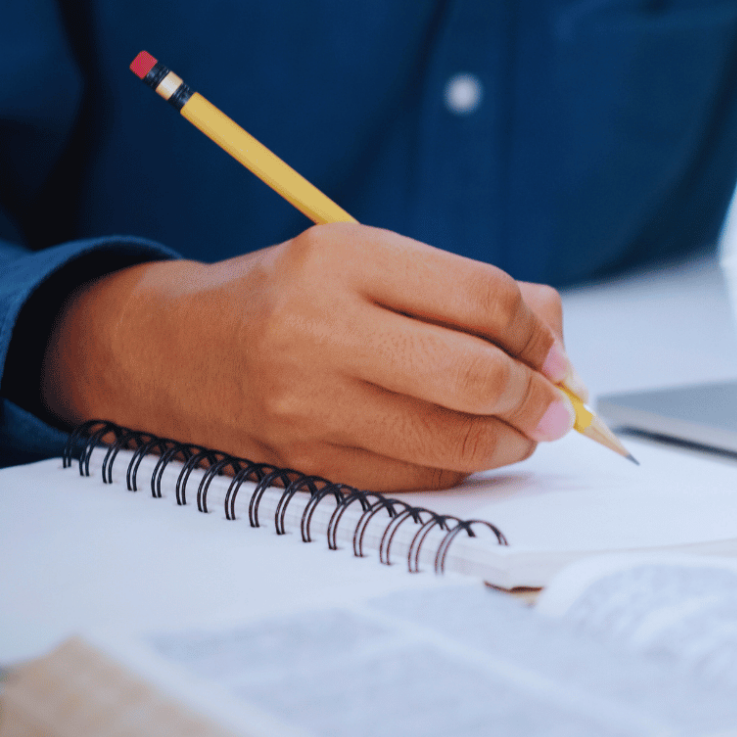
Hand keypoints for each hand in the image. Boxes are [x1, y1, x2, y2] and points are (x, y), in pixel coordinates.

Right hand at [41, 223, 573, 490]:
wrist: (181, 353)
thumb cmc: (295, 299)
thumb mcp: (370, 260)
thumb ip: (465, 290)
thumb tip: (556, 339)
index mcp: (344, 260)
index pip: (482, 299)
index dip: (538, 333)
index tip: (553, 353)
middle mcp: (323, 331)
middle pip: (474, 376)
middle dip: (535, 396)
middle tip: (554, 404)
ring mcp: (313, 405)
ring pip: (454, 440)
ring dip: (511, 441)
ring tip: (523, 429)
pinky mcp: (312, 463)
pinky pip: (420, 476)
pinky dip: (461, 465)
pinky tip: (467, 447)